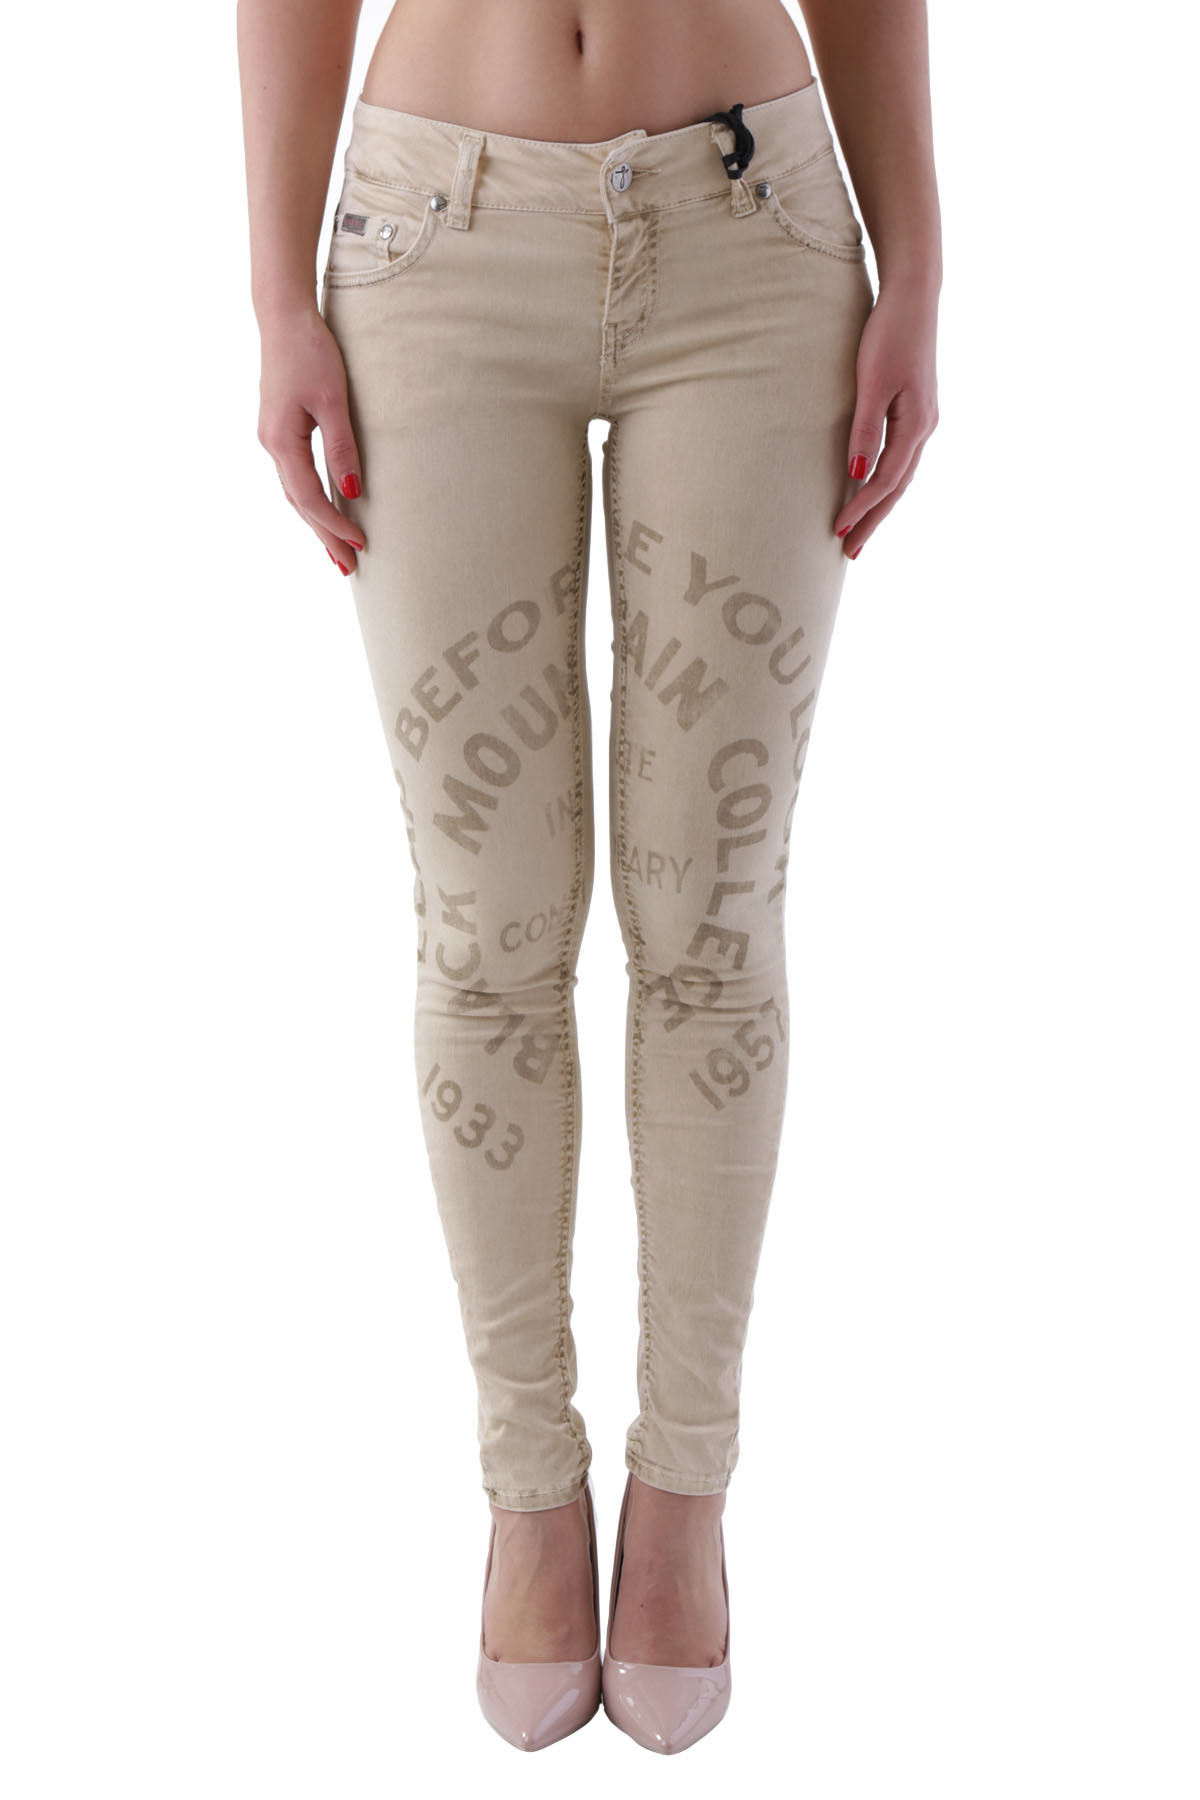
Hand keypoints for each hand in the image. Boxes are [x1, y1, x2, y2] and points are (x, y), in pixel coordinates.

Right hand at [256, 306, 367, 574]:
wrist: (283, 317)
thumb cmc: (311, 352)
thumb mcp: (334, 400)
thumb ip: (342, 447)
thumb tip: (351, 492)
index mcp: (282, 441)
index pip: (310, 498)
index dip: (334, 525)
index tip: (360, 545)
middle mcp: (271, 444)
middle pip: (299, 504)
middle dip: (324, 536)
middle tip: (349, 568)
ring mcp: (272, 437)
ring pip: (295, 492)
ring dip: (316, 522)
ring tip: (337, 550)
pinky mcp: (279, 429)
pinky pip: (294, 476)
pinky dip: (310, 500)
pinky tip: (323, 511)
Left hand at [833, 281, 938, 559]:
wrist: (914, 295)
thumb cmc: (889, 333)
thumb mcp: (872, 382)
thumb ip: (865, 428)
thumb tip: (856, 473)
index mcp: (916, 424)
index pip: (886, 480)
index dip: (862, 508)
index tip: (838, 531)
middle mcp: (925, 427)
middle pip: (898, 487)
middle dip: (873, 520)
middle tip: (850, 552)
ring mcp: (923, 420)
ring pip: (901, 476)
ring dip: (880, 506)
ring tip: (859, 531)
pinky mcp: (915, 410)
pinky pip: (901, 459)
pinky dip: (886, 482)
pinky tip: (872, 490)